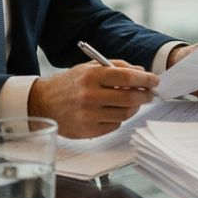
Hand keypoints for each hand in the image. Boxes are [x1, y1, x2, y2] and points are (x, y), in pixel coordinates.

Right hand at [27, 61, 157, 137]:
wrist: (43, 103)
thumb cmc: (70, 83)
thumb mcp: (89, 67)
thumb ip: (115, 67)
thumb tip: (141, 71)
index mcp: (91, 76)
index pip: (126, 77)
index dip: (145, 79)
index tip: (154, 80)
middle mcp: (90, 95)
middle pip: (129, 97)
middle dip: (145, 95)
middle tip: (149, 93)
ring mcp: (89, 115)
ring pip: (125, 113)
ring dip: (134, 107)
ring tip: (134, 102)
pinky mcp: (88, 130)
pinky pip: (114, 125)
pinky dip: (120, 118)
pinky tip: (115, 111)